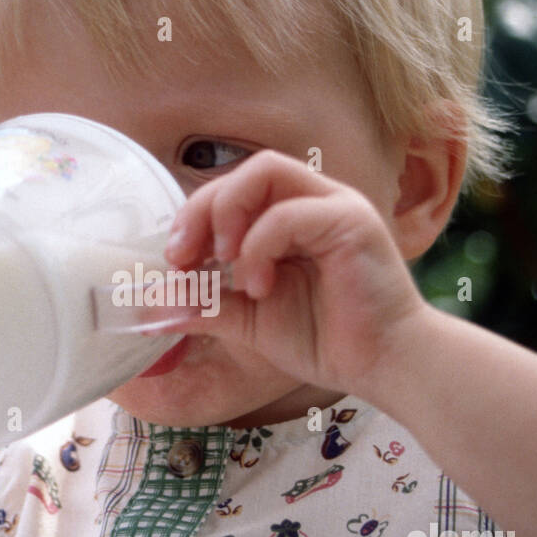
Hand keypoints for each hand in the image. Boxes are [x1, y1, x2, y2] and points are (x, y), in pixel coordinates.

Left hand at [161, 150, 428, 392]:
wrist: (383, 366)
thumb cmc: (327, 340)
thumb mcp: (249, 320)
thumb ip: (205, 304)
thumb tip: (153, 304)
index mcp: (291, 216)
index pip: (233, 188)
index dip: (195, 216)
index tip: (173, 261)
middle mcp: (314, 200)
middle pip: (245, 170)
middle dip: (202, 209)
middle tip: (181, 257)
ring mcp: (336, 205)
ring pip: (266, 171)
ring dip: (229, 213)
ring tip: (221, 262)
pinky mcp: (352, 222)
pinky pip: (291, 213)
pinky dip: (261, 246)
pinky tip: (259, 286)